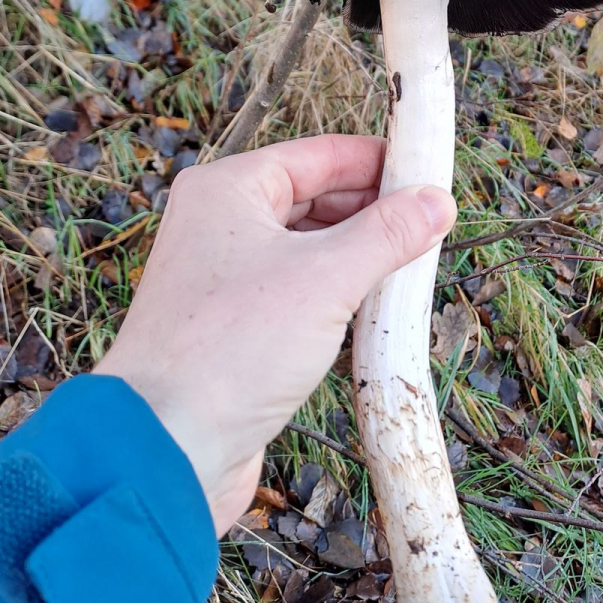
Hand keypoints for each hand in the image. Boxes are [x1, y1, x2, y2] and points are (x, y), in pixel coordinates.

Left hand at [94, 135, 456, 535]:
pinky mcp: (232, 326)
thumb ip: (387, 234)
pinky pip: (295, 292)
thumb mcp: (326, 278)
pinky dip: (334, 296)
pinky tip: (373, 311)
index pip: (318, 156)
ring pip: (306, 249)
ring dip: (357, 257)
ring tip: (412, 268)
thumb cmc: (234, 347)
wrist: (166, 446)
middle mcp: (219, 224)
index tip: (429, 175)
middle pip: (313, 199)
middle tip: (431, 228)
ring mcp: (222, 277)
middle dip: (372, 213)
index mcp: (228, 190)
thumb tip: (437, 200)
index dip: (377, 163)